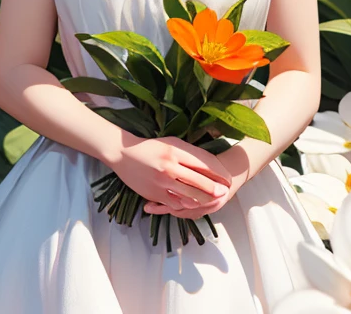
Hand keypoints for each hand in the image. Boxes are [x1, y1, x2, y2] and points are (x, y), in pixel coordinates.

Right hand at [110, 136, 232, 216]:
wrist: (123, 154)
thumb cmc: (149, 147)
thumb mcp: (170, 143)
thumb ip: (188, 153)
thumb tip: (208, 164)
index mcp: (175, 150)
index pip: (202, 163)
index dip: (217, 172)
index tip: (227, 177)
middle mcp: (170, 166)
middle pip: (198, 180)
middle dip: (214, 188)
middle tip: (225, 192)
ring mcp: (162, 181)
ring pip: (189, 195)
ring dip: (204, 200)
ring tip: (215, 201)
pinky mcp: (155, 193)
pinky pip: (175, 203)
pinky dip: (187, 206)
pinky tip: (195, 206)